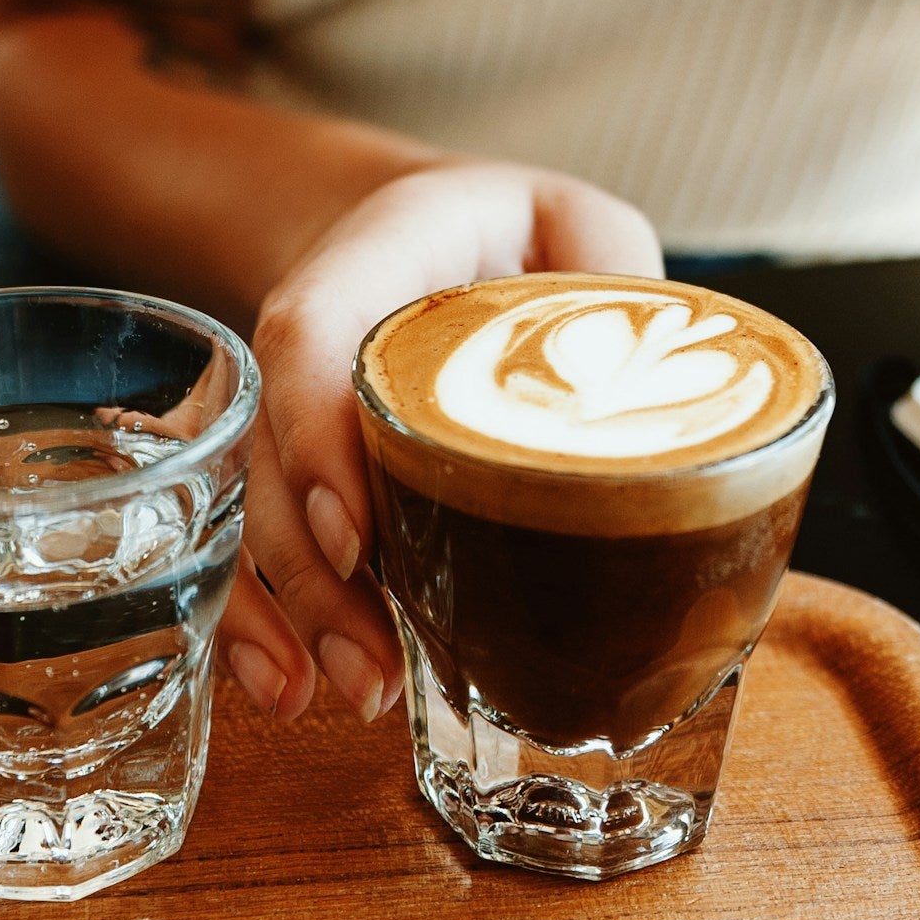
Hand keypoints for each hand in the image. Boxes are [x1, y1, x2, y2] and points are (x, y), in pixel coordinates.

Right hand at [218, 162, 661, 723]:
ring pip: (255, 513)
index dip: (317, 432)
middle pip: (274, 454)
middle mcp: (310, 342)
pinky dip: (262, 621)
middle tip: (374, 666)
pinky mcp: (298, 475)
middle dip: (311, 573)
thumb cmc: (515, 237)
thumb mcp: (576, 224)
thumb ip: (615, 277)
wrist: (430, 234)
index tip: (356, 534)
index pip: (311, 333)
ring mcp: (292, 413)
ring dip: (292, 614)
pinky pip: (253, 544)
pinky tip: (288, 690)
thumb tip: (665, 369)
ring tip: (360, 694)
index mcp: (373, 260)